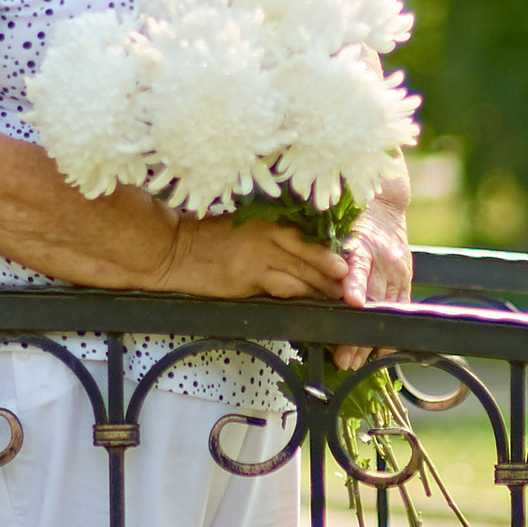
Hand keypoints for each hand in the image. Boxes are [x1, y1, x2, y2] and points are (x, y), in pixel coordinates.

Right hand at [153, 212, 352, 301]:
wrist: (173, 250)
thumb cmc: (204, 239)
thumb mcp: (240, 227)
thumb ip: (267, 236)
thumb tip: (293, 251)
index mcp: (264, 222)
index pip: (304, 237)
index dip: (327, 251)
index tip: (347, 262)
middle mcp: (265, 237)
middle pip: (309, 257)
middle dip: (333, 273)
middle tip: (354, 286)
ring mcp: (257, 260)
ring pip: (300, 275)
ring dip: (322, 288)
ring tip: (340, 298)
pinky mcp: (247, 280)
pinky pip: (281, 289)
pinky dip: (298, 296)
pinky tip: (310, 304)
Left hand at [328, 186, 412, 377]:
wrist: (386, 205)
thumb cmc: (352, 218)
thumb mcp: (335, 227)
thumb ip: (321, 251)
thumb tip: (297, 270)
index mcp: (362, 243)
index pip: (358, 266)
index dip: (355, 284)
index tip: (350, 302)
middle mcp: (383, 259)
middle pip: (370, 299)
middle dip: (356, 330)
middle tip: (341, 357)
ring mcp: (397, 272)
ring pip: (383, 310)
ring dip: (368, 339)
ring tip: (352, 361)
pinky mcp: (405, 280)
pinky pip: (399, 310)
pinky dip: (389, 332)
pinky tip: (380, 352)